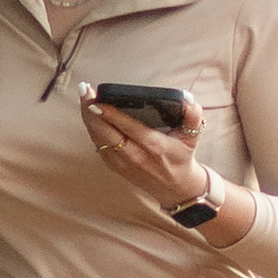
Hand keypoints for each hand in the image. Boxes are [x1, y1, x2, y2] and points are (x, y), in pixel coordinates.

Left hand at [77, 83, 206, 217]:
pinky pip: (97, 143)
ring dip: (88, 117)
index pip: (128, 128)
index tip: (98, 99)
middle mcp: (135, 156)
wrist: (175, 188)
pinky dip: (91, 127)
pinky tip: (88, 111)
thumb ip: (193, 115)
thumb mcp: (193, 136)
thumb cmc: (182, 156)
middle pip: (105, 132)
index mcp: (154, 147)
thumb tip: (186, 97)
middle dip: (91, 111)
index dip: (111, 114)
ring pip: (97, 137)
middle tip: (85, 90)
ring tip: (84, 95)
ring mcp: (121, 163)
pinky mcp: (114, 166)